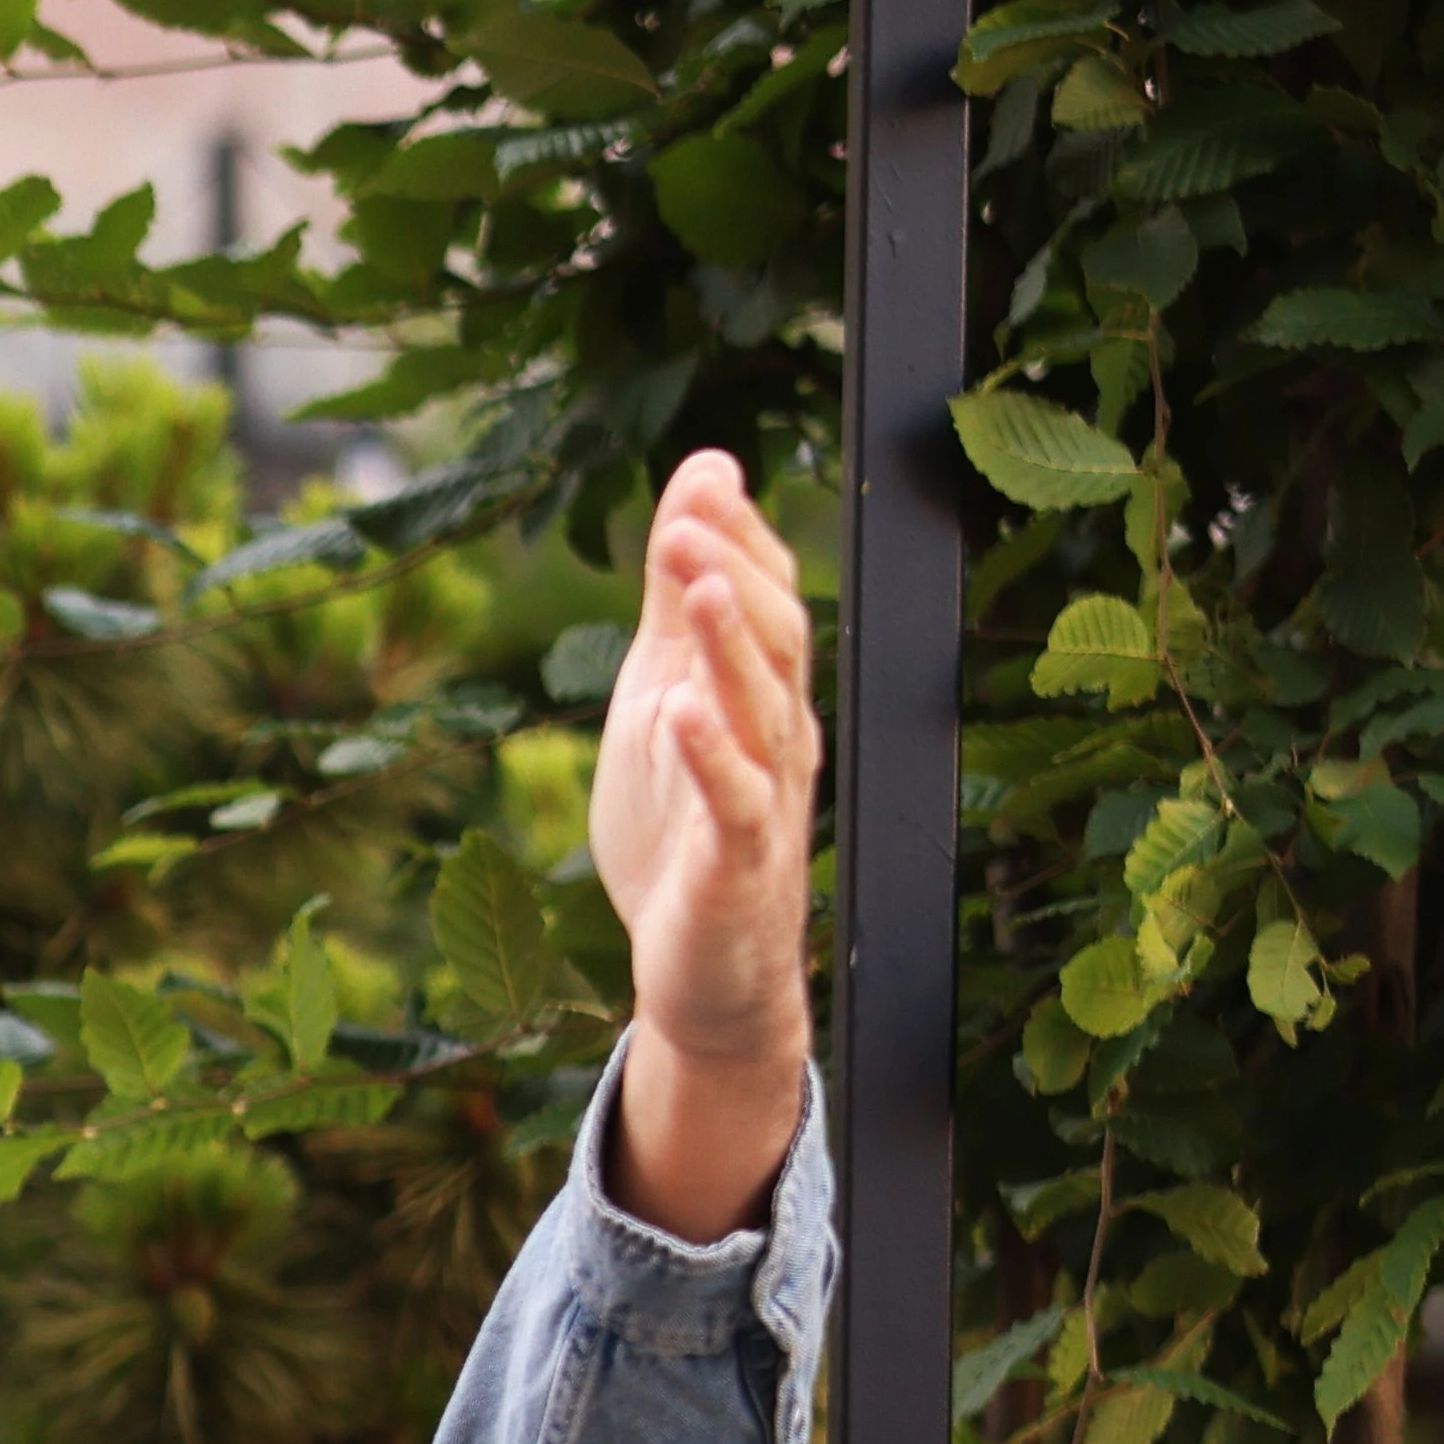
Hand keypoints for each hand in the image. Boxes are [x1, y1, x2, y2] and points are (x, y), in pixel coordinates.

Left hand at [587, 448, 824, 1233]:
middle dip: (734, 577)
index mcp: (760, 697)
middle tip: (690, 519)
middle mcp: (779, 738)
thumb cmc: (686, 826)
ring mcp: (764, 801)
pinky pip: (734, 803)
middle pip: (773, 643)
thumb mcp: (665, 694)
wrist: (704, 969)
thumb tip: (703, 475)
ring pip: (760, 711)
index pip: (765, 602)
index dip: (740, 541)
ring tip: (695, 584)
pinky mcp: (737, 865)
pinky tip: (680, 711)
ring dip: (728, 647)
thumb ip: (679, 599)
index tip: (706, 479)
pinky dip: (710, 756)